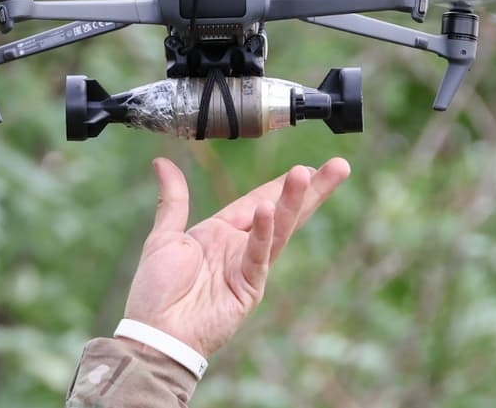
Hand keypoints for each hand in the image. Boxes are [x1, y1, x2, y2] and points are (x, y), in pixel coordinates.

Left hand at [121, 157, 350, 357]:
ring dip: (294, 202)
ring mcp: (248, 267)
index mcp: (222, 232)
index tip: (308, 166)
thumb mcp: (165, 235)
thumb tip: (162, 162)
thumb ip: (173, 198)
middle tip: (339, 166)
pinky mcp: (249, 288)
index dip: (282, 184)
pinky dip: (262, 233)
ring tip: (308, 175)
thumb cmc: (157, 290)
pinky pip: (257, 255)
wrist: (156, 333)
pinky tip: (268, 209)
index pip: (258, 199)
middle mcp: (240, 247)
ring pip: (277, 229)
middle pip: (281, 211)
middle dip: (310, 190)